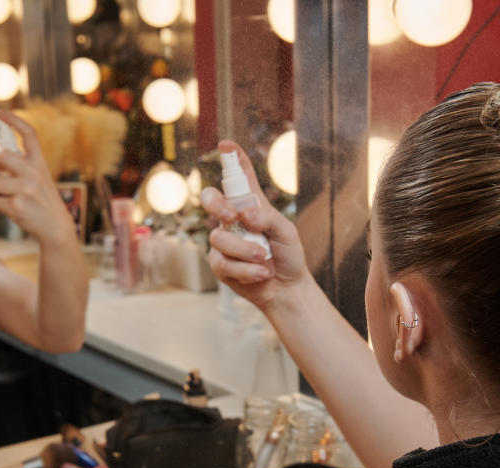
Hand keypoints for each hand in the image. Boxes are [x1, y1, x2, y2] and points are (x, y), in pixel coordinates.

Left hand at [0, 111, 75, 245]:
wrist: (56, 228)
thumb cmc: (42, 201)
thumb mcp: (39, 178)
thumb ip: (21, 165)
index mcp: (40, 163)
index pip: (29, 135)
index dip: (14, 121)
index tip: (0, 113)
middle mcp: (34, 173)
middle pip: (1, 156)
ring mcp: (25, 190)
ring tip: (10, 196)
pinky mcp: (17, 206)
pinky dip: (0, 206)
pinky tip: (14, 210)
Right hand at [204, 140, 307, 312]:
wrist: (286, 289)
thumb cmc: (288, 256)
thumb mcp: (287, 232)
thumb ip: (267, 218)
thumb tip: (244, 214)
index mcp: (251, 205)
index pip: (239, 177)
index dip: (232, 159)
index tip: (226, 145)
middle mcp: (233, 220)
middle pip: (211, 199)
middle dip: (217, 204)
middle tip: (232, 215)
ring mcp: (223, 242)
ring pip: (220, 237)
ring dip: (245, 250)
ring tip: (265, 259)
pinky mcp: (219, 264)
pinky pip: (223, 262)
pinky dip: (246, 269)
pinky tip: (261, 273)